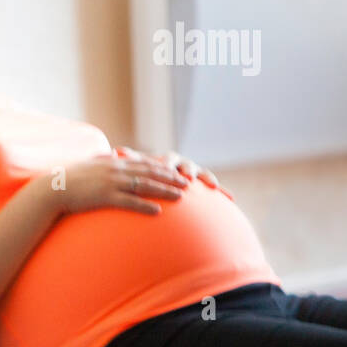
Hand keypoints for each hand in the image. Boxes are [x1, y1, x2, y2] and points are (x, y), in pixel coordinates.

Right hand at [52, 152, 189, 215]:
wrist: (54, 188)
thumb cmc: (70, 178)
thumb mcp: (90, 163)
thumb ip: (104, 158)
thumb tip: (114, 152)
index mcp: (114, 162)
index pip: (144, 163)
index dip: (163, 168)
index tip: (176, 172)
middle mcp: (116, 170)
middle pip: (149, 173)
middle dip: (170, 178)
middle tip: (187, 183)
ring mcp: (111, 183)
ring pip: (144, 186)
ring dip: (164, 190)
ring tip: (180, 196)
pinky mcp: (105, 197)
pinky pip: (129, 202)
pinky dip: (144, 206)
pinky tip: (157, 211)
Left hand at [114, 146, 233, 199]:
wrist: (161, 176)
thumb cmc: (147, 172)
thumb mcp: (138, 167)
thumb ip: (130, 160)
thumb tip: (116, 150)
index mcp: (165, 160)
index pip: (166, 160)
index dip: (166, 163)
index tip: (166, 167)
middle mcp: (182, 164)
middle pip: (186, 164)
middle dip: (187, 169)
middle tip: (187, 175)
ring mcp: (194, 173)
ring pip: (201, 173)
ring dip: (205, 178)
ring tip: (210, 185)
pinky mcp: (203, 183)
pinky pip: (213, 188)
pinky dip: (222, 191)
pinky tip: (230, 197)